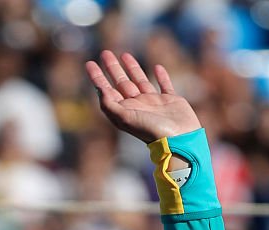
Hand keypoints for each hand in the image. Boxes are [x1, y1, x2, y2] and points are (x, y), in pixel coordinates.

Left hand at [85, 50, 200, 143]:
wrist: (179, 138)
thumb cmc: (150, 130)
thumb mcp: (125, 118)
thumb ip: (110, 104)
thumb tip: (99, 90)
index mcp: (124, 110)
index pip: (107, 90)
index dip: (98, 77)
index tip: (90, 63)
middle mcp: (137, 106)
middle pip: (121, 83)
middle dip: (112, 68)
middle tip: (105, 53)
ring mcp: (154, 103)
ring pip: (140, 81)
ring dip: (132, 68)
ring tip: (124, 54)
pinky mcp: (171, 101)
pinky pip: (164, 85)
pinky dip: (161, 76)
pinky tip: (157, 67)